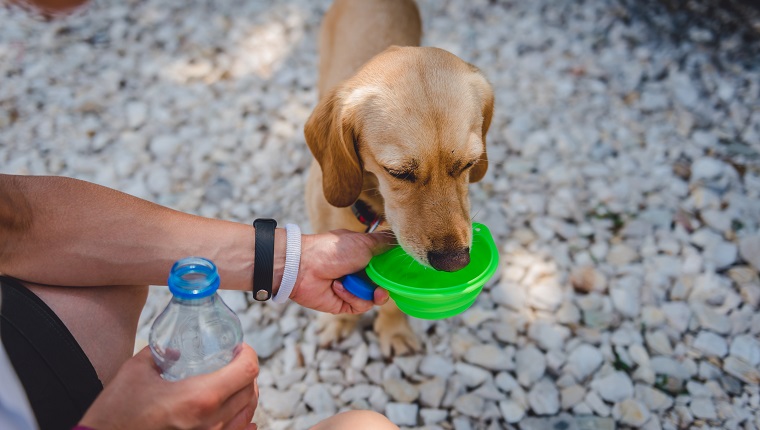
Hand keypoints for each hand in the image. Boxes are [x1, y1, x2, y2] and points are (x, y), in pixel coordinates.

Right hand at [79, 345, 259, 429]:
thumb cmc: (116, 413)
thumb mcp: (137, 371)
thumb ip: (159, 354)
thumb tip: (174, 350)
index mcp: (200, 397)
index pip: (246, 371)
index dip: (249, 354)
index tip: (240, 348)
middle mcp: (212, 421)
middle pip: (250, 392)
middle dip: (247, 372)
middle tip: (235, 361)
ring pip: (247, 413)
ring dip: (246, 394)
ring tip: (234, 382)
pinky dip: (243, 419)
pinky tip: (237, 412)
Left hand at [289, 229, 394, 313]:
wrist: (304, 266)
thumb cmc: (333, 250)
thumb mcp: (364, 242)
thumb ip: (384, 242)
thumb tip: (400, 242)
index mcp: (364, 255)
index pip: (386, 266)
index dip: (393, 271)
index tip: (400, 273)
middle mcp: (359, 272)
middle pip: (383, 284)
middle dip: (384, 286)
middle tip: (380, 286)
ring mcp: (352, 288)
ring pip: (374, 298)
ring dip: (365, 291)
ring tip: (354, 283)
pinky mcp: (344, 304)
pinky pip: (360, 305)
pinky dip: (351, 297)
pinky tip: (338, 287)